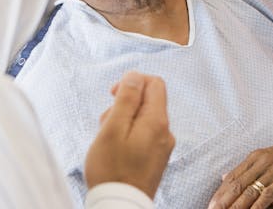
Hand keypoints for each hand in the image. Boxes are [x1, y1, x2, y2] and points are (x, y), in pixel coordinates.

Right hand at [84, 71, 174, 199]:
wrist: (119, 207)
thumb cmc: (112, 170)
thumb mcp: (113, 128)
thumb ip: (126, 99)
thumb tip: (135, 75)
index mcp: (157, 121)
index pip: (154, 83)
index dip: (132, 82)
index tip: (113, 94)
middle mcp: (165, 132)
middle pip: (148, 101)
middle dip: (124, 104)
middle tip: (106, 122)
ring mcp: (162, 146)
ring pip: (143, 119)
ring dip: (124, 121)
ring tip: (108, 140)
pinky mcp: (156, 158)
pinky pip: (143, 135)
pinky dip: (128, 135)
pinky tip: (115, 150)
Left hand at [208, 140, 272, 208]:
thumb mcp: (269, 160)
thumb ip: (247, 170)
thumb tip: (223, 176)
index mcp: (256, 157)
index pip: (233, 177)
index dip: (220, 192)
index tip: (211, 204)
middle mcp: (262, 161)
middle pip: (237, 184)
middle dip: (224, 200)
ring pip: (250, 190)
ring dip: (237, 206)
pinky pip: (268, 194)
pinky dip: (258, 206)